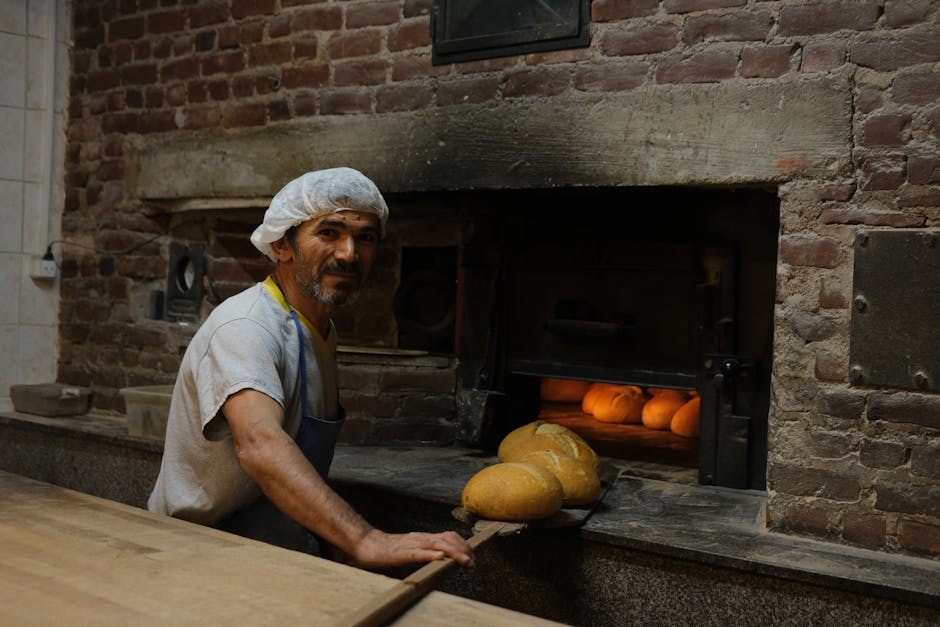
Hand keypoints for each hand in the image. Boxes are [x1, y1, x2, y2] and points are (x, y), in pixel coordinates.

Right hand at [349, 529, 474, 569]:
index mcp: (423, 537)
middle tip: (474, 562)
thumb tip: (444, 556)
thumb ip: (426, 550)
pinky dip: (430, 555)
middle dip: (463, 550)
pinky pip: (417, 553)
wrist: (367, 544)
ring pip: (436, 545)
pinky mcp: (401, 553)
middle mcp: (420, 538)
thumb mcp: (412, 548)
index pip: (449, 536)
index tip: (473, 556)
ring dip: (454, 553)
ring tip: (465, 561)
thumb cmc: (388, 549)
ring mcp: (411, 544)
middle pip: (447, 540)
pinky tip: (440, 558)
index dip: (463, 544)